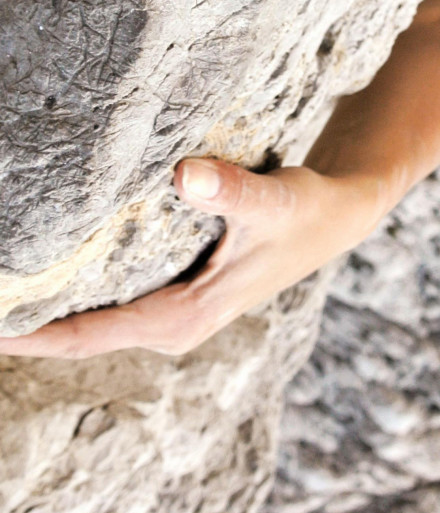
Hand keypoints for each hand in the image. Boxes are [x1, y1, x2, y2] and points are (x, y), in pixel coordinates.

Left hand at [0, 159, 385, 358]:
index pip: (86, 335)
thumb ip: (231, 191)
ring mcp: (172, 313)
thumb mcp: (273, 201)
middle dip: (18, 323)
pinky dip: (68, 292)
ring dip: (39, 310)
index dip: (24, 333)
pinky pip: (105, 305)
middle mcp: (173, 324)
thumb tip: (186, 175)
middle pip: (74, 338)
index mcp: (187, 317)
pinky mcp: (174, 295)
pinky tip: (41, 266)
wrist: (335, 218)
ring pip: (87, 323)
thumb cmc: (305, 213)